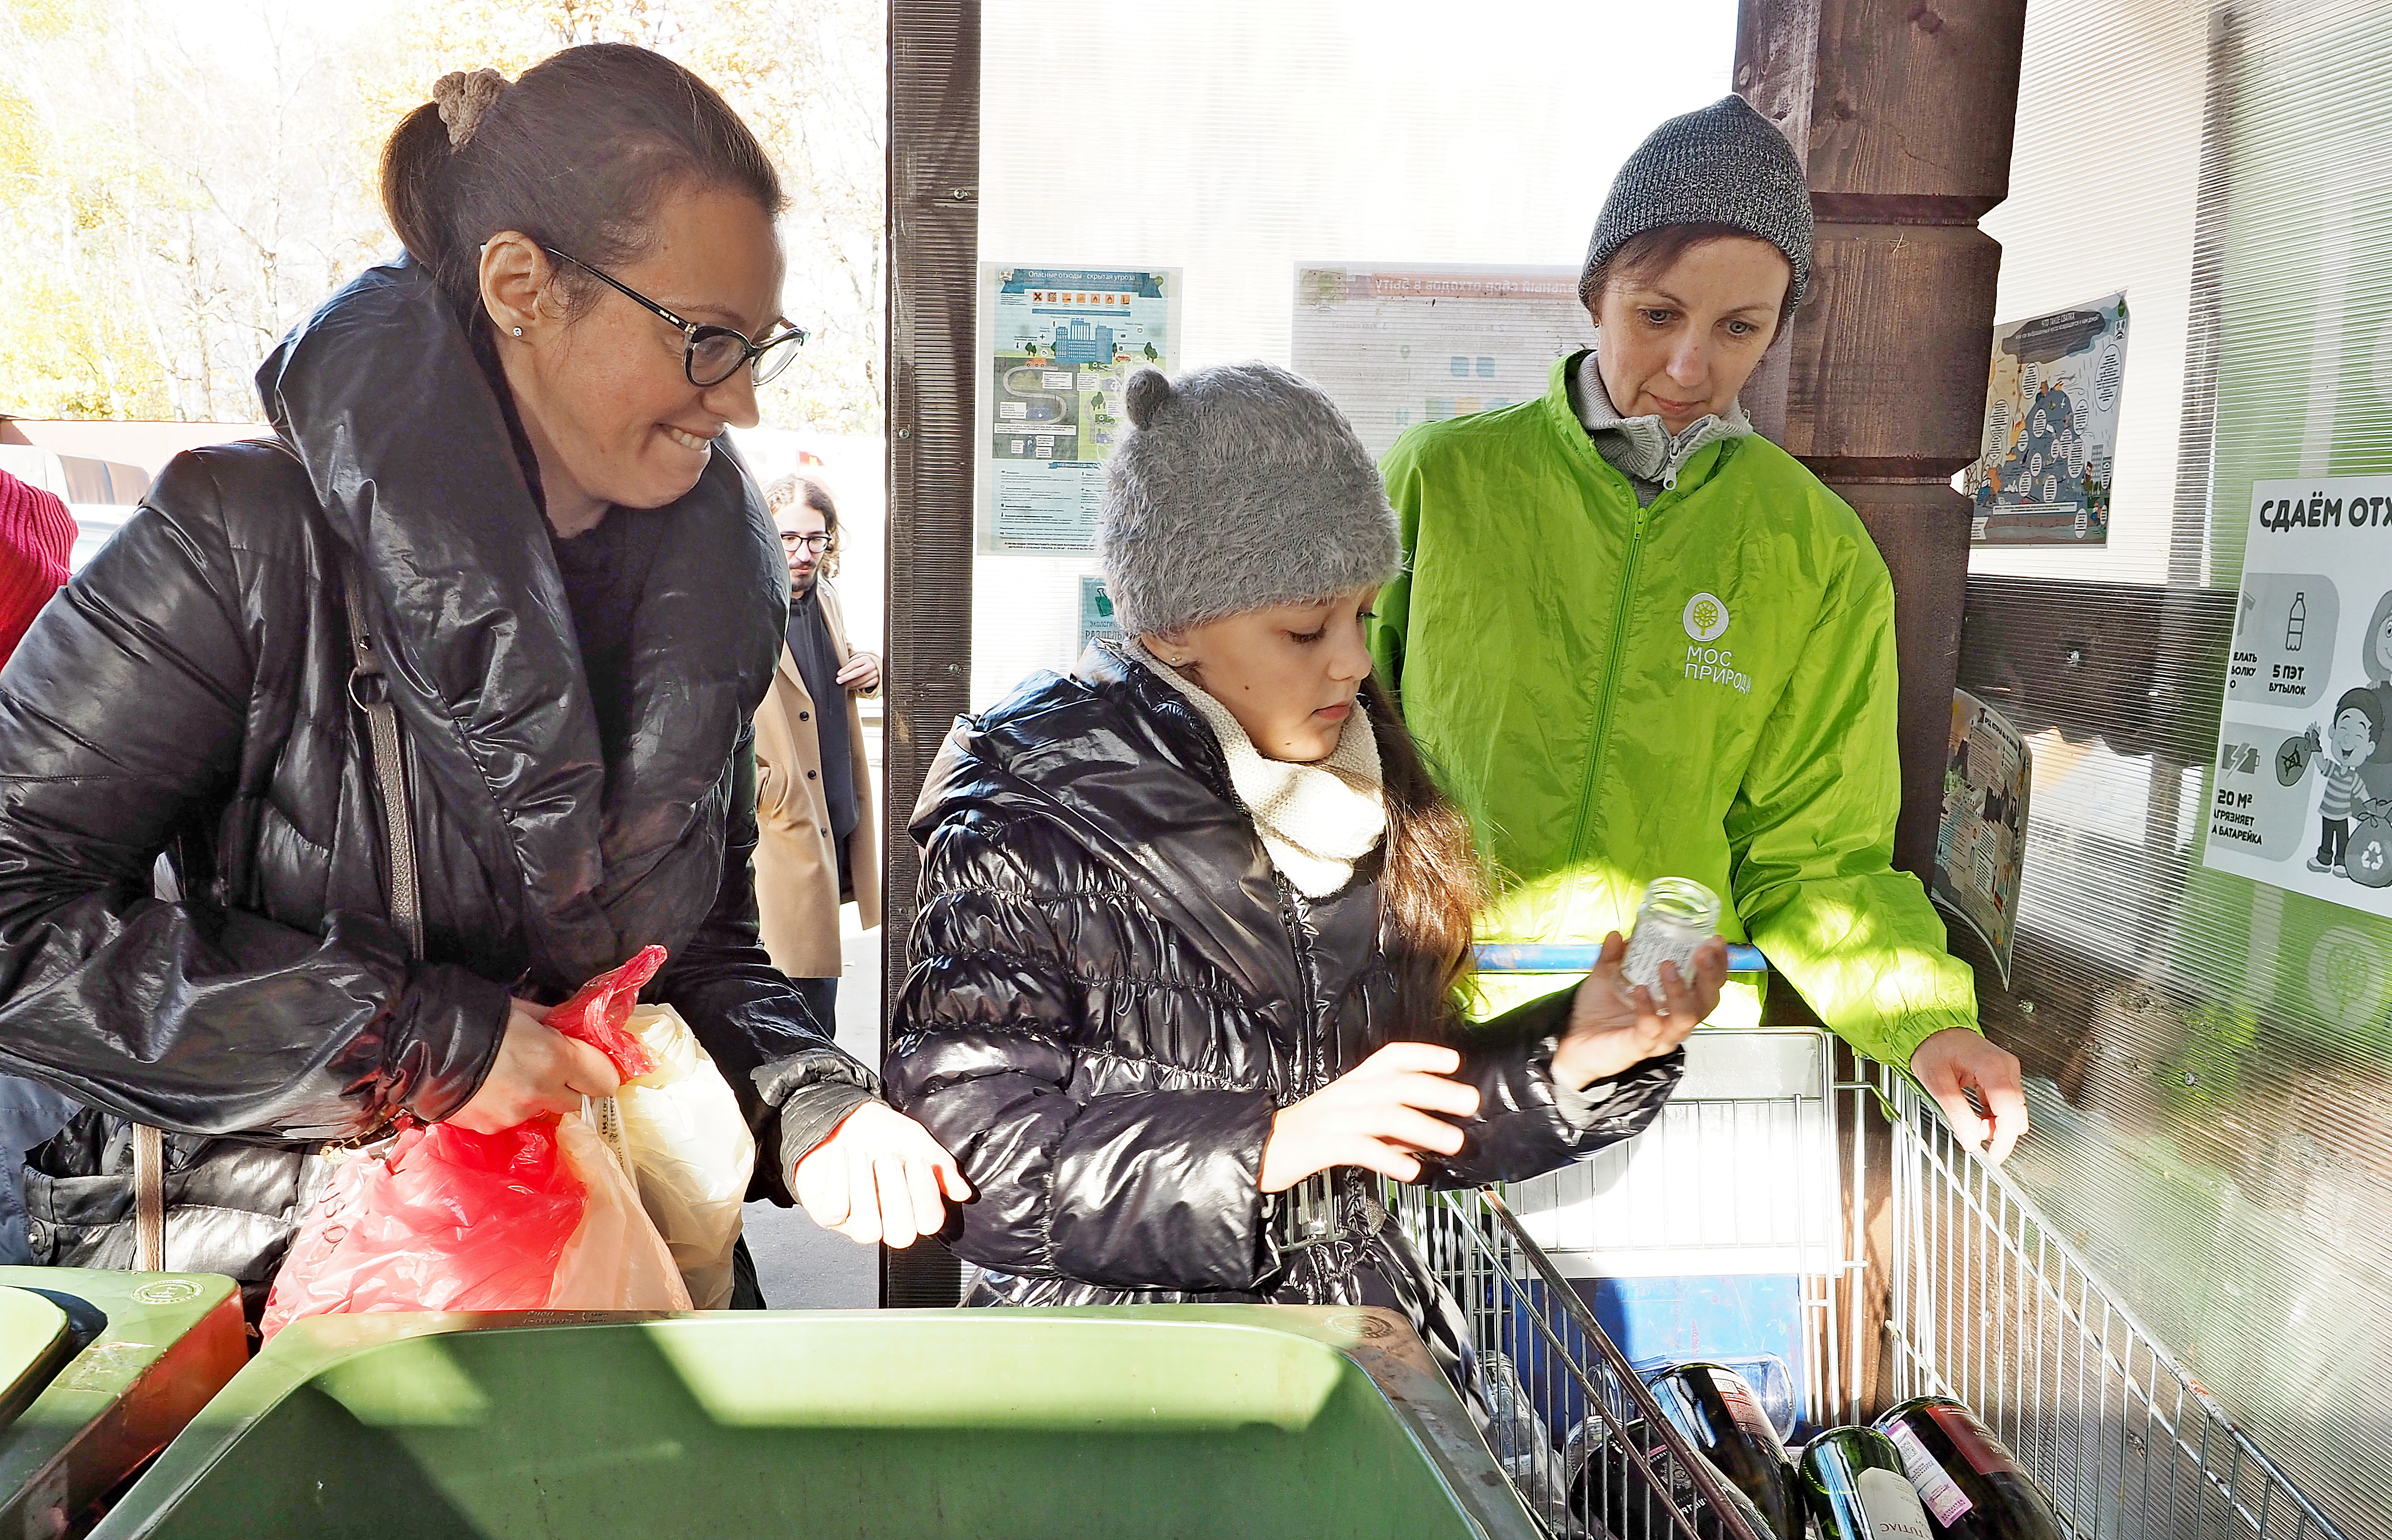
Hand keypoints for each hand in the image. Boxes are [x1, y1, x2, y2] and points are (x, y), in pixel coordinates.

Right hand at [447, 999, 622, 1133]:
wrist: (415, 1041)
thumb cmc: (472, 1015)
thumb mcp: (522, 1009)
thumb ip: (554, 1023)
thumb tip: (572, 1028)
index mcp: (557, 1058)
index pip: (605, 1080)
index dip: (599, 1072)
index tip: (591, 1066)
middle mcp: (542, 1092)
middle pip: (577, 1102)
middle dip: (568, 1087)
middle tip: (548, 1067)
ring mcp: (515, 1115)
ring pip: (541, 1111)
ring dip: (534, 1096)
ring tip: (506, 1074)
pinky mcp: (490, 1128)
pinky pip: (511, 1119)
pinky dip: (505, 1106)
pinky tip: (485, 1087)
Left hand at [792, 1101, 972, 1247]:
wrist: (838, 1118)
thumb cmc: (877, 1132)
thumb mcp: (913, 1139)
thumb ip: (940, 1165)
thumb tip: (962, 1192)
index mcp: (912, 1204)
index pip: (929, 1222)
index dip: (925, 1195)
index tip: (918, 1161)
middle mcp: (886, 1219)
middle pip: (901, 1235)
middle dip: (895, 1196)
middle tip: (887, 1159)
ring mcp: (855, 1221)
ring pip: (867, 1230)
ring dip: (865, 1189)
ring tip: (862, 1156)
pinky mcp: (827, 1215)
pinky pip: (836, 1211)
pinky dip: (840, 1179)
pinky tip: (843, 1156)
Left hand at [835, 651, 880, 694]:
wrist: (877, 665)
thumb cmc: (865, 663)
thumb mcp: (859, 660)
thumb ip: (852, 664)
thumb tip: (841, 672)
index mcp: (866, 658)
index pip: (854, 664)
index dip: (846, 669)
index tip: (839, 674)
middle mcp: (871, 665)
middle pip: (857, 673)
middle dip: (846, 677)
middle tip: (839, 680)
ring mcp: (875, 673)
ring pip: (861, 680)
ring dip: (851, 683)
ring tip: (844, 685)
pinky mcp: (876, 680)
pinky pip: (865, 685)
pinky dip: (857, 686)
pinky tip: (852, 686)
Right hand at [1259, 1042, 1481, 1191]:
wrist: (1257, 1149)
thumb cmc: (1305, 1135)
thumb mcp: (1348, 1122)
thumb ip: (1386, 1127)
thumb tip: (1423, 1135)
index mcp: (1352, 1083)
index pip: (1391, 1057)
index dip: (1423, 1055)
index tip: (1454, 1061)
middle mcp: (1347, 1095)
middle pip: (1398, 1084)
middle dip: (1438, 1091)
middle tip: (1470, 1101)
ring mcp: (1335, 1119)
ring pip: (1387, 1116)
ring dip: (1425, 1127)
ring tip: (1453, 1141)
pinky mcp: (1324, 1146)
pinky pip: (1363, 1149)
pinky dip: (1391, 1159)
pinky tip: (1412, 1171)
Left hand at [1549, 932, 1728, 1090]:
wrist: (1571, 1041)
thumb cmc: (1597, 1011)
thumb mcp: (1606, 977)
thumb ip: (1613, 956)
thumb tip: (1616, 934)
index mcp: (1675, 1001)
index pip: (1708, 985)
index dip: (1718, 964)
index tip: (1716, 940)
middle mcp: (1674, 1020)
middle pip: (1707, 1002)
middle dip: (1710, 975)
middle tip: (1702, 952)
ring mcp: (1660, 1036)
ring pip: (1686, 1018)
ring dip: (1680, 990)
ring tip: (1666, 965)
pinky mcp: (1640, 1047)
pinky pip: (1652, 1029)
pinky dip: (1648, 1009)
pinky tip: (1640, 990)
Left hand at [1910, 1027, 2027, 1163]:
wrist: (1932, 1027)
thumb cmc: (1933, 1047)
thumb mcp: (1937, 1083)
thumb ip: (1957, 1113)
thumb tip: (1971, 1140)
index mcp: (1992, 1067)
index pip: (2010, 1112)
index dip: (2004, 1139)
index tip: (1993, 1155)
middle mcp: (2006, 1067)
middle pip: (2016, 1113)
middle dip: (1997, 1131)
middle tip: (1972, 1133)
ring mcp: (2007, 1069)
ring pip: (2013, 1110)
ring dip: (1995, 1123)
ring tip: (1970, 1119)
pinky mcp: (2004, 1074)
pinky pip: (2007, 1102)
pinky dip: (1994, 1114)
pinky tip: (1977, 1114)